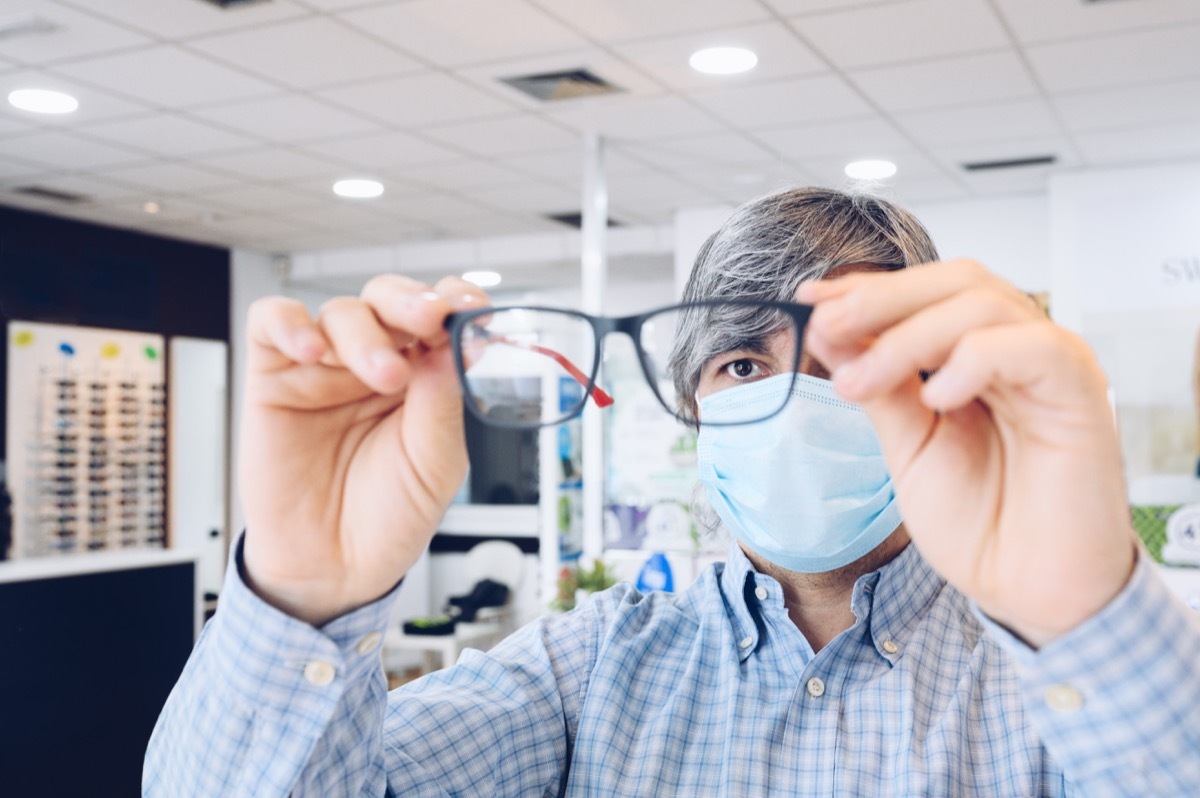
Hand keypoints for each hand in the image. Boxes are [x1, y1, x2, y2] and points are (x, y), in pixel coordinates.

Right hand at [239, 275, 487, 625]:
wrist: (334, 568)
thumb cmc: (389, 517)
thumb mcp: (435, 464)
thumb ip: (441, 403)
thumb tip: (452, 344)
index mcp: (422, 376)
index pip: (439, 318)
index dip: (455, 301)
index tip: (471, 309)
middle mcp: (374, 362)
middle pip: (389, 299)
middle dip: (412, 301)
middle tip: (429, 320)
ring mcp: (325, 367)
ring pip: (341, 310)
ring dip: (366, 333)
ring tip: (382, 375)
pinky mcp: (274, 377)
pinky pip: (272, 323)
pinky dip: (289, 323)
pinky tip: (312, 349)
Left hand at [797, 260, 1135, 647]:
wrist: (1028, 591)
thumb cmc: (980, 524)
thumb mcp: (908, 446)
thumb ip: (878, 386)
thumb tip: (828, 328)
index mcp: (976, 358)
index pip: (924, 294)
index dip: (866, 288)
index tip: (808, 296)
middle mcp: (1016, 351)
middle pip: (956, 280)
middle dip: (882, 297)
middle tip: (828, 325)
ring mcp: (1050, 366)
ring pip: (983, 304)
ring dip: (908, 336)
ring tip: (861, 382)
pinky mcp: (1080, 391)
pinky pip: (1033, 347)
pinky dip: (974, 360)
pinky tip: (938, 397)